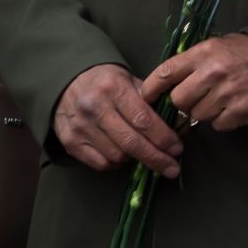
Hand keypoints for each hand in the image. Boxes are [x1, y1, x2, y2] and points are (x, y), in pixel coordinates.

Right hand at [53, 63, 182, 176]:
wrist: (69, 82)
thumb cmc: (108, 82)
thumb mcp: (131, 80)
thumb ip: (152, 100)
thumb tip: (177, 125)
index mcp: (114, 88)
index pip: (143, 120)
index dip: (163, 138)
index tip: (177, 148)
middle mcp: (94, 107)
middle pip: (131, 142)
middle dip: (156, 158)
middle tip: (172, 167)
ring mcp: (80, 127)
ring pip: (117, 155)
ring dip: (136, 159)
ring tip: (147, 154)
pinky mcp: (70, 142)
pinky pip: (101, 163)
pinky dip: (117, 164)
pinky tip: (125, 156)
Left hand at [140, 33, 247, 131]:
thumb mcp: (221, 44)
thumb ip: (195, 60)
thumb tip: (168, 82)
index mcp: (205, 53)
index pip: (165, 72)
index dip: (151, 88)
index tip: (146, 97)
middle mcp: (213, 73)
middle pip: (179, 100)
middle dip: (185, 102)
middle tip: (198, 97)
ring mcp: (228, 94)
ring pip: (198, 115)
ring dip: (207, 111)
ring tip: (223, 99)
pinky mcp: (242, 112)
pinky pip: (219, 125)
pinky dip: (225, 119)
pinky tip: (236, 106)